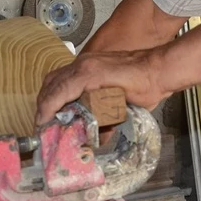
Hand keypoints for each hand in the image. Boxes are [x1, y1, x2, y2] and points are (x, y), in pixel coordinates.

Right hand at [35, 48, 170, 124]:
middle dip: (44, 104)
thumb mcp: (125, 108)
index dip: (46, 110)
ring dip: (50, 95)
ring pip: (57, 77)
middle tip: (42, 123)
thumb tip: (95, 140)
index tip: (41, 124)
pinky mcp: (91, 62)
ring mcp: (87, 61)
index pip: (57, 92)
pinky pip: (68, 74)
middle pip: (51, 83)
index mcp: (88, 74)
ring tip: (50, 114)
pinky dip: (61, 88)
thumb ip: (106, 123)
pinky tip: (64, 102)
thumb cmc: (146, 86)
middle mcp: (83, 64)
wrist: (159, 68)